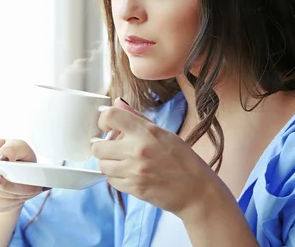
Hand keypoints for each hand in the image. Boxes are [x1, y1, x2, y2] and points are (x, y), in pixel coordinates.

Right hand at [0, 139, 43, 212]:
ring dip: (17, 194)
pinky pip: (3, 204)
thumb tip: (3, 158)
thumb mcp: (19, 145)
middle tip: (33, 186)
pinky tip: (28, 193)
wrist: (19, 171)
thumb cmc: (17, 154)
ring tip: (35, 189)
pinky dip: (18, 200)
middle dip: (10, 186)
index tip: (0, 177)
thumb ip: (11, 148)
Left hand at [92, 98, 217, 214]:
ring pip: (102, 165)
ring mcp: (134, 171)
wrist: (196, 190)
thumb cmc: (184, 159)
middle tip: (112, 147)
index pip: (110, 116)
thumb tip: (117, 103)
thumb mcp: (164, 132)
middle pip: (98, 146)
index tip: (108, 125)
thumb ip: (137, 117)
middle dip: (102, 145)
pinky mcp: (134, 188)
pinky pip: (111, 181)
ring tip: (121, 161)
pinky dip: (115, 177)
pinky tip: (127, 173)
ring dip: (108, 162)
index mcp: (146, 131)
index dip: (104, 120)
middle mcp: (137, 150)